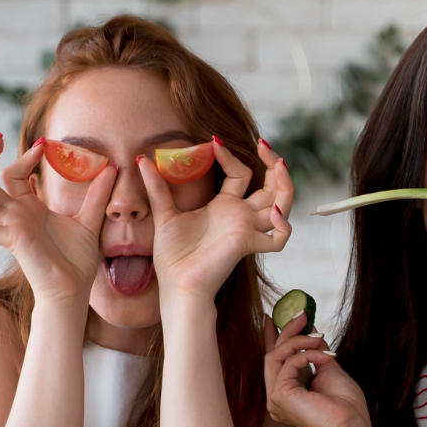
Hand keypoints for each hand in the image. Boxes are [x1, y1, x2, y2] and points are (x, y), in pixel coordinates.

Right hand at [0, 134, 116, 301]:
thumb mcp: (89, 220)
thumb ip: (97, 194)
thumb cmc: (77, 261)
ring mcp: (9, 227)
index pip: (15, 175)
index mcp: (29, 208)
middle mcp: (15, 215)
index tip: (45, 143)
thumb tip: (113, 167)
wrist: (74, 290)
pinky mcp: (10, 241)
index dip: (25, 157)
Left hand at [140, 138, 293, 302]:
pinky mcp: (247, 245)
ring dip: (286, 186)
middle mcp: (240, 217)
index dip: (231, 156)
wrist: (175, 284)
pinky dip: (284, 227)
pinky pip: (278, 239)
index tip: (214, 142)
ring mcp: (247, 230)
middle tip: (266, 146)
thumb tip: (141, 158)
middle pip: (271, 187)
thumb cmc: (172, 256)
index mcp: (224, 206)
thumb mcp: (164, 214)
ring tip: (280, 166)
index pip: (240, 174)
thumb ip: (157, 187)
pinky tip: (276, 212)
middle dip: (274, 164)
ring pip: (282, 207)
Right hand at [264, 314, 368, 426]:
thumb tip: (312, 331)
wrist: (350, 424)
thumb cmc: (345, 405)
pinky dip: (308, 354)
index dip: (272, 338)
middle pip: (273, 355)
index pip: (275, 361)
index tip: (273, 318)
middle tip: (302, 314)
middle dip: (287, 331)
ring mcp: (275, 398)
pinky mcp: (279, 395)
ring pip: (276, 355)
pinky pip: (289, 362)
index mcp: (288, 393)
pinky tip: (326, 357)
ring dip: (299, 340)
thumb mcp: (329, 369)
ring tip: (319, 335)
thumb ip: (316, 352)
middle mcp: (277, 397)